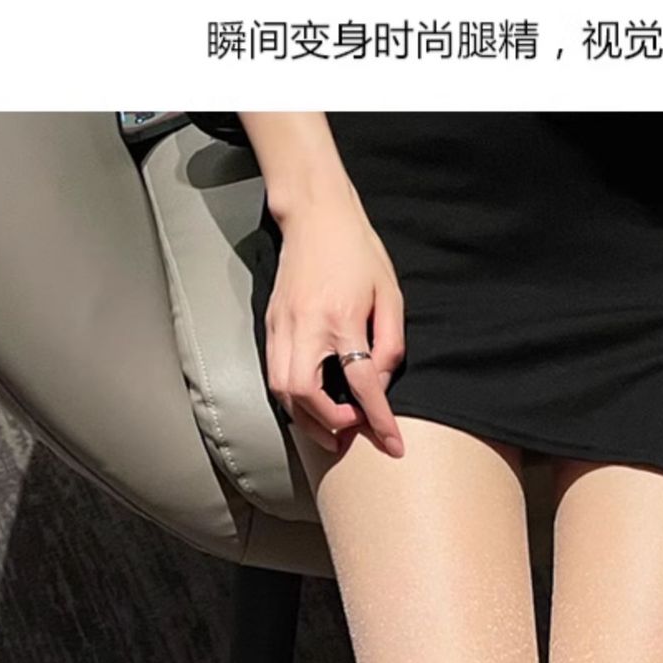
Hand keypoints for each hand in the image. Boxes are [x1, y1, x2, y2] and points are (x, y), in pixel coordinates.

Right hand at [264, 191, 405, 457]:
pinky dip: (292, 400)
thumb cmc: (358, 253)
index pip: (361, 383)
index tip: (393, 445)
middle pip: (304, 394)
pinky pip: (275, 375)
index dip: (379, 420)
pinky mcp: (270, 325)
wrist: (315, 217)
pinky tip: (311, 405)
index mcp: (341, 318)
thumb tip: (378, 385)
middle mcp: (305, 326)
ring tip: (331, 430)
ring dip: (306, 418)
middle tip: (351, 434)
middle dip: (328, 424)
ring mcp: (282, 326)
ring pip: (282, 391)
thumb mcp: (389, 295)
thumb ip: (389, 344)